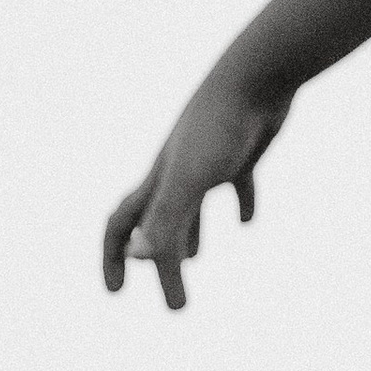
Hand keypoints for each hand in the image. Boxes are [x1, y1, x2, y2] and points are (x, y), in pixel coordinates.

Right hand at [101, 74, 294, 310]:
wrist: (256, 75)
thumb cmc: (221, 127)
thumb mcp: (191, 180)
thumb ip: (166, 219)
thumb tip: (139, 258)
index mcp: (158, 181)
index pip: (122, 227)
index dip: (113, 259)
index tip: (115, 294)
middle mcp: (176, 171)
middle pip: (155, 222)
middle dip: (155, 257)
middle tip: (167, 294)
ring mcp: (208, 160)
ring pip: (191, 204)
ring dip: (189, 233)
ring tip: (193, 259)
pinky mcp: (242, 151)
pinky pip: (237, 183)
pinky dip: (240, 203)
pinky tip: (249, 222)